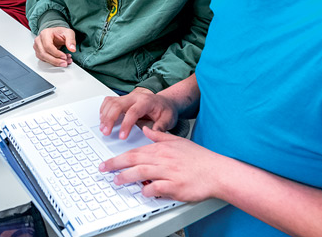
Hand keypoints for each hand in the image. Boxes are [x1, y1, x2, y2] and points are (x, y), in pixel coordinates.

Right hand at [33, 27, 75, 66]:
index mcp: (45, 34)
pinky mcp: (39, 52)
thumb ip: (71, 40)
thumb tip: (72, 49)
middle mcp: (39, 40)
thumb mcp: (68, 33)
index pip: (48, 46)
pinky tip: (61, 61)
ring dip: (55, 62)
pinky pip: (44, 60)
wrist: (56, 34)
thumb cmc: (60, 32)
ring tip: (65, 62)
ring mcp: (37, 47)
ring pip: (44, 58)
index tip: (64, 57)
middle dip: (55, 60)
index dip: (56, 53)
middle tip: (65, 63)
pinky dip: (53, 62)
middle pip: (44, 54)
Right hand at [99, 88, 177, 139]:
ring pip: (111, 102)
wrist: (165, 102)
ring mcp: (127, 97)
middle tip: (106, 132)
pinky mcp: (123, 99)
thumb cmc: (166, 110)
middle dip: (110, 119)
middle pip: (117, 105)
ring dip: (105, 115)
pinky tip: (103, 119)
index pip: (133, 112)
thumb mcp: (168, 119)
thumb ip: (161, 127)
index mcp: (146, 101)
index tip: (122, 136)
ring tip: (103, 128)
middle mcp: (135, 97)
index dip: (126, 124)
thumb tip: (152, 134)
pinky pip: (109, 101)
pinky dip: (104, 109)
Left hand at [99, 127, 224, 202]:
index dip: (119, 157)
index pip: (135, 152)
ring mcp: (169, 173)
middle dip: (116, 164)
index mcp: (162, 149)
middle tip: (104, 169)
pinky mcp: (176, 186)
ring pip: (142, 172)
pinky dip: (148, 190)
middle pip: (134, 160)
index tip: (107, 162)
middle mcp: (163, 160)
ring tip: (117, 181)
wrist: (217, 171)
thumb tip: (145, 130)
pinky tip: (143, 192)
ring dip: (127, 177)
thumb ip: (159, 136)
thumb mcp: (177, 141)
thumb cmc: (199, 158)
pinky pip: (158, 188)